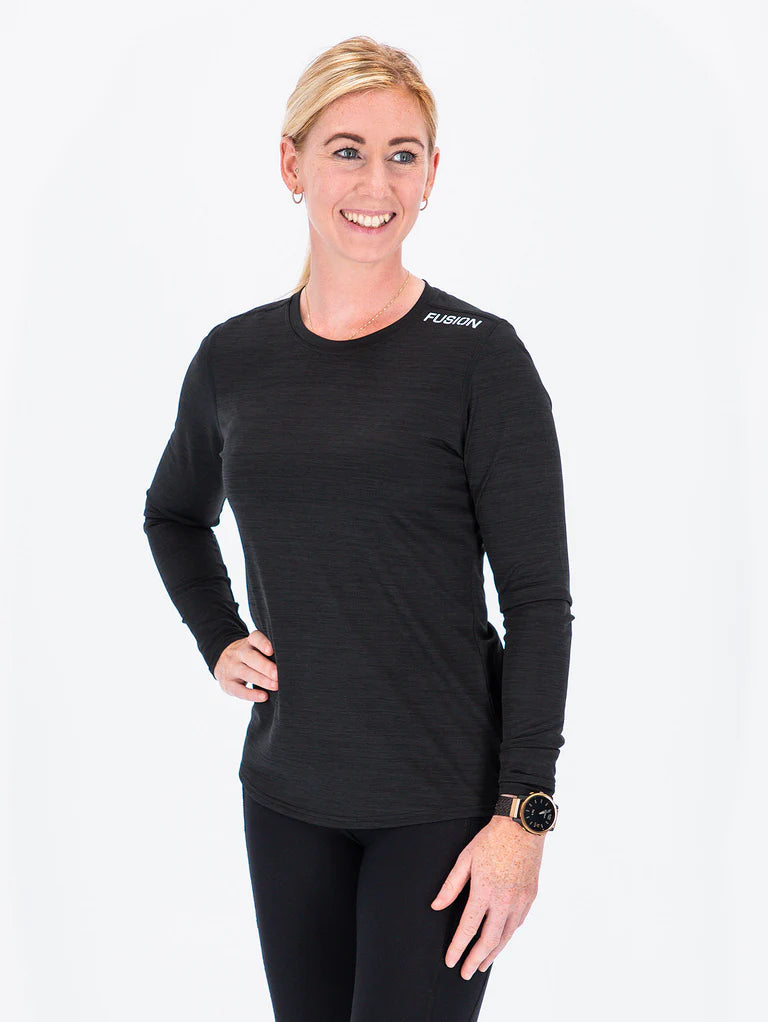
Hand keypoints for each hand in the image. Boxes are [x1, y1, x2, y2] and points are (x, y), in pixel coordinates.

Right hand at [214, 630, 278, 701]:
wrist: (222, 662)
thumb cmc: (250, 657)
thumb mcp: (255, 648)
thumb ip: (269, 652)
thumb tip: (290, 662)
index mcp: (248, 642)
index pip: (255, 638)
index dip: (263, 643)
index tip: (271, 650)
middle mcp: (238, 653)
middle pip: (251, 657)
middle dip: (266, 666)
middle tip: (278, 674)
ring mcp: (231, 668)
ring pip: (246, 673)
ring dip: (262, 680)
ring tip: (276, 686)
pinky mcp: (227, 683)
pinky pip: (238, 690)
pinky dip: (251, 695)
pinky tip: (264, 697)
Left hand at [430, 815, 545, 979]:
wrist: (522, 826)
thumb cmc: (492, 840)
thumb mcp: (465, 859)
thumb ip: (451, 886)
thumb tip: (436, 906)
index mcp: (484, 890)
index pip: (468, 928)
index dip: (458, 948)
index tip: (451, 961)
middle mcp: (504, 900)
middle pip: (489, 940)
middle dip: (475, 959)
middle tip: (466, 973)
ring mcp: (520, 900)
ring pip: (506, 936)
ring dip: (493, 953)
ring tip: (482, 964)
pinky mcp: (530, 897)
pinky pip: (518, 924)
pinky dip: (507, 936)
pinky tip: (500, 941)